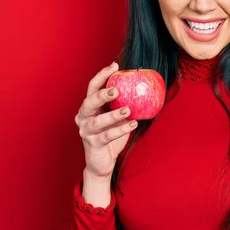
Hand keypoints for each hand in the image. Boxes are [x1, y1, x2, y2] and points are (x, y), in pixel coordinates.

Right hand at [75, 62, 137, 180]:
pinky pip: (107, 135)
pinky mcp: (93, 144)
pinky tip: (132, 124)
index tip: (115, 66)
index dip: (102, 76)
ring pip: (98, 121)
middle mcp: (83, 117)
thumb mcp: (117, 118)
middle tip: (117, 90)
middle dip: (102, 94)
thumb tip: (145, 89)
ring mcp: (86, 131)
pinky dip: (120, 129)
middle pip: (89, 102)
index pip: (92, 87)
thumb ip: (124, 104)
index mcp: (89, 107)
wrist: (102, 162)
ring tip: (128, 110)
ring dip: (113, 114)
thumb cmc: (111, 137)